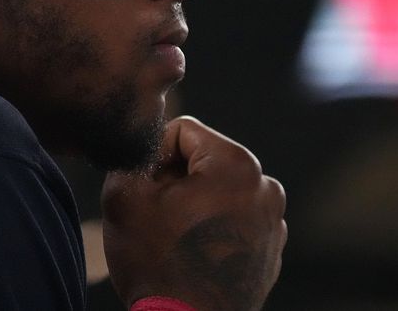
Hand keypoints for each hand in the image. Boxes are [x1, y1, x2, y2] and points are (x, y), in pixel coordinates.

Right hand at [101, 116, 285, 310]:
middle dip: (177, 180)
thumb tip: (143, 152)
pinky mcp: (271, 250)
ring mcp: (273, 221)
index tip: (146, 188)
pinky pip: (234, 220)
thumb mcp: (124, 198)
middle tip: (158, 215)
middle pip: (204, 160)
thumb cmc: (158, 264)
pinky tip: (193, 255)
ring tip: (175, 238)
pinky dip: (213, 229)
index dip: (154, 155)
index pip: (183, 131)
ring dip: (195, 204)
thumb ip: (132, 157)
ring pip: (218, 191)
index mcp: (235, 164)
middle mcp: (265, 187)